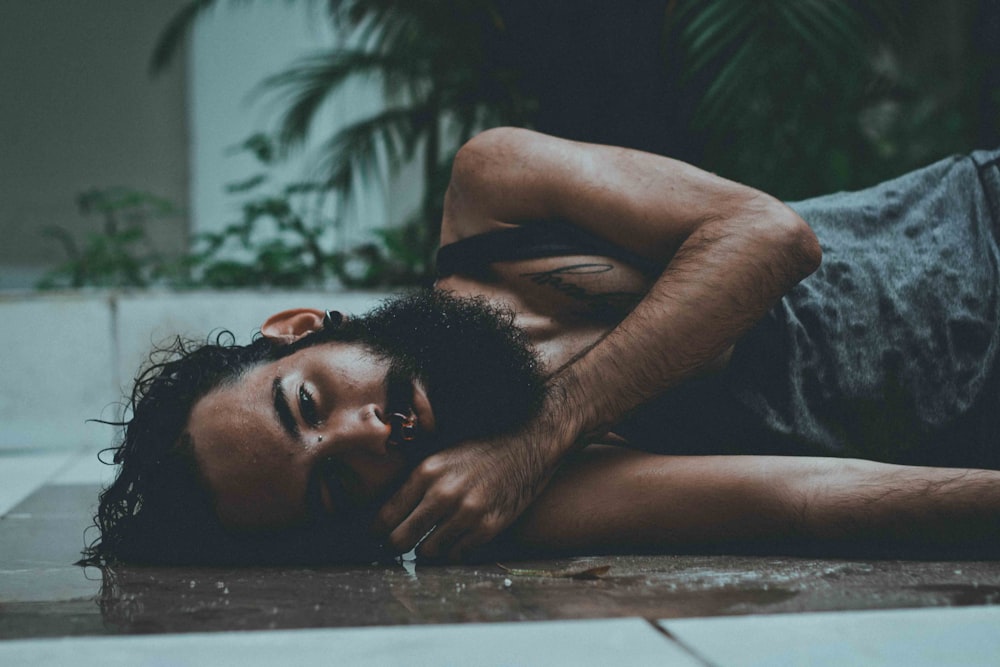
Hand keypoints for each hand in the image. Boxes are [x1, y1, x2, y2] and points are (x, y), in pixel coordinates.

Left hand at [374, 421, 562, 561]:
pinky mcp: (489, 527)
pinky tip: (459, 537)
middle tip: (402, 544)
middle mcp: (443, 494)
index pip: (385, 516)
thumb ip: (417, 479)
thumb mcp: (443, 454)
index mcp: (426, 472)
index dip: (378, 531)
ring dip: (429, 549)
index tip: (380, 535)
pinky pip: (458, 554)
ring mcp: (467, 513)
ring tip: (434, 538)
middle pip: (400, 541)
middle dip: (397, 545)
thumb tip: (389, 507)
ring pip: (428, 552)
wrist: (529, 443)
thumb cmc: (483, 448)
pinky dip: (455, 550)